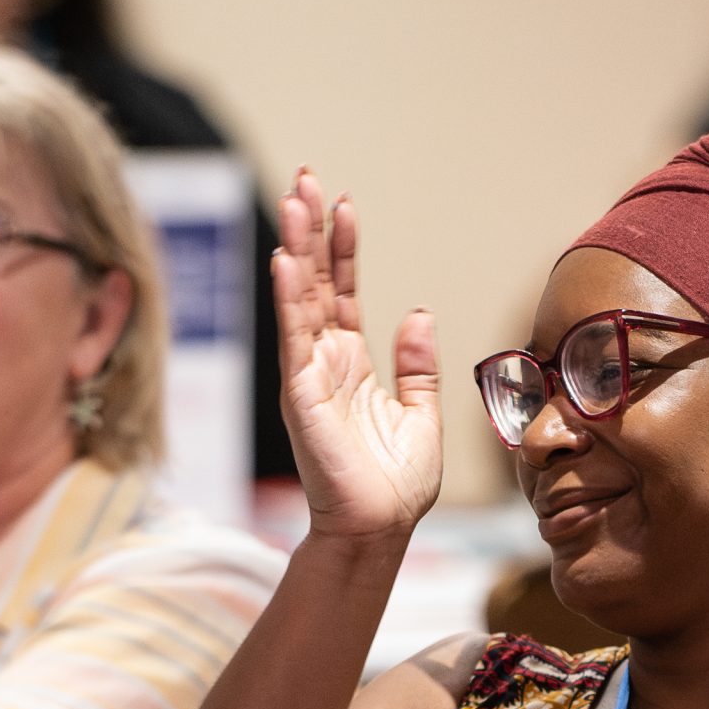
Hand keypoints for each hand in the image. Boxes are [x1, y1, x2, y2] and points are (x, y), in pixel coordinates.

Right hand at [273, 170, 440, 547]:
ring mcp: (309, 377)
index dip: (343, 249)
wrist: (379, 530)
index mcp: (353, 365)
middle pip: (315, 284)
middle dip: (311, 231)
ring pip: (300, 299)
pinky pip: (294, 337)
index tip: (344, 204)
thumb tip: (418, 314)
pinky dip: (289, 297)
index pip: (343, 293)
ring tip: (295, 198)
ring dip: (296, 248)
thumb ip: (417, 365)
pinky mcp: (301, 395)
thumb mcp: (422, 414)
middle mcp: (325, 364)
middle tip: (307, 178)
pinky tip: (285, 259)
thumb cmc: (396, 486)